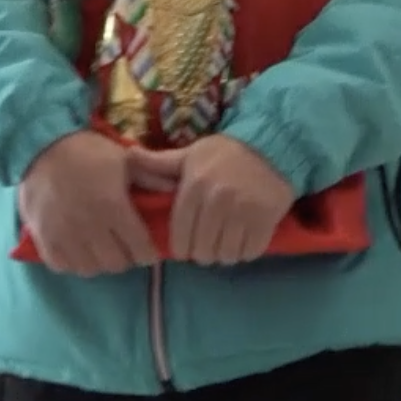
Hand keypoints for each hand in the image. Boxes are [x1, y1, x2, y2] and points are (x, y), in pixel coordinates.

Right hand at [17, 131, 160, 275]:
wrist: (42, 144)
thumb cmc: (88, 151)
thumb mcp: (124, 159)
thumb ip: (150, 177)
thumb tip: (175, 191)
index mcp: (113, 206)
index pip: (139, 248)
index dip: (148, 254)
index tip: (148, 251)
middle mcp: (89, 226)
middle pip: (115, 264)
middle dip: (125, 258)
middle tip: (124, 248)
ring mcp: (63, 234)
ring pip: (89, 269)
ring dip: (98, 262)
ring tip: (100, 250)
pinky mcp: (42, 237)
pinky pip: (60, 266)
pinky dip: (71, 263)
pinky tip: (76, 251)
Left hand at [150, 135, 294, 265]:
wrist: (273, 144)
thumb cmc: (226, 153)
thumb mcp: (191, 154)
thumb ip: (160, 163)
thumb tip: (127, 156)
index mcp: (194, 186)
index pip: (180, 236)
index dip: (181, 248)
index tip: (186, 247)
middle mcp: (217, 201)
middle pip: (203, 251)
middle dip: (203, 253)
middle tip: (208, 244)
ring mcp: (243, 212)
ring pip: (226, 256)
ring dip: (224, 254)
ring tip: (226, 242)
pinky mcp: (266, 220)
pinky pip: (249, 253)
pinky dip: (245, 252)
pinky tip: (243, 240)